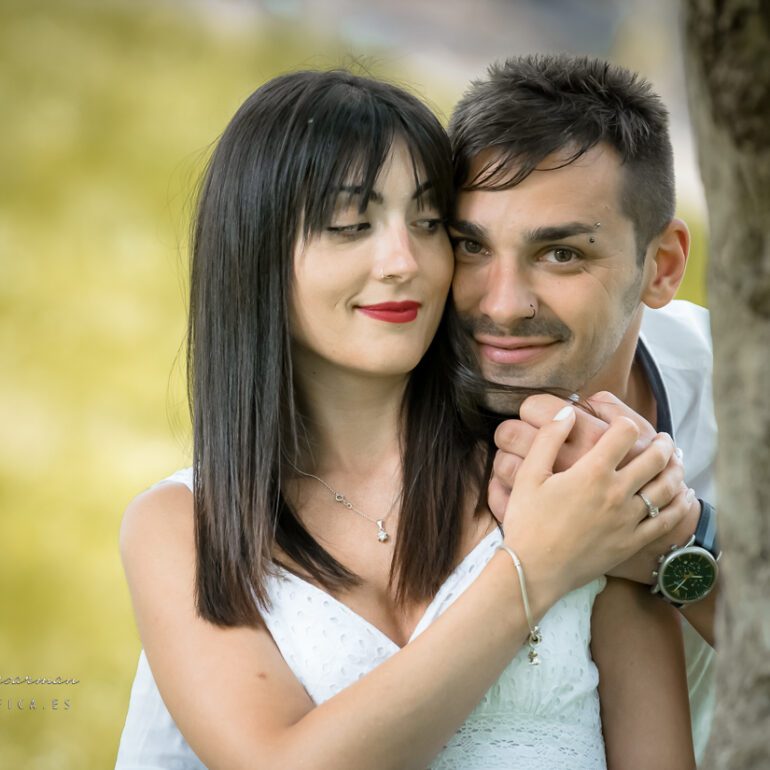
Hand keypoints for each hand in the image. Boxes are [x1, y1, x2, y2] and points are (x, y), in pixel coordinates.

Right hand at [501, 407, 686, 600]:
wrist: (533, 570)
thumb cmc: (527, 521)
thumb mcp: (528, 475)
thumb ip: (548, 438)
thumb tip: (568, 411)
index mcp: (593, 472)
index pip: (623, 434)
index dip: (625, 423)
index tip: (622, 425)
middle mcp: (617, 492)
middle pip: (653, 458)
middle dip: (661, 443)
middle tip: (662, 438)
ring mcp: (628, 519)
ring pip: (666, 487)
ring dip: (675, 468)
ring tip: (675, 459)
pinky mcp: (632, 542)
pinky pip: (666, 520)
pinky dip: (680, 504)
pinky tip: (683, 495)